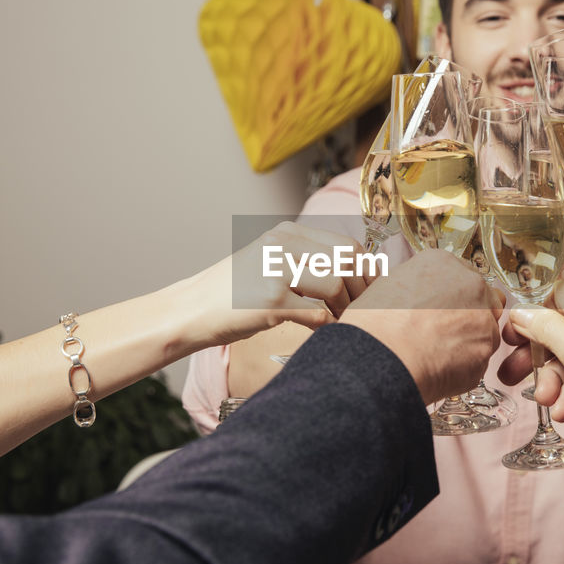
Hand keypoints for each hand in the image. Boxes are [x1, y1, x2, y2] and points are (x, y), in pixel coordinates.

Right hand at [194, 222, 375, 346]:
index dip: (367, 271)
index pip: (347, 245)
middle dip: (362, 289)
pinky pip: (317, 314)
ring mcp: (276, 270)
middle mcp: (283, 244)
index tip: (373, 292)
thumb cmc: (233, 292)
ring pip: (335, 285)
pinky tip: (319, 331)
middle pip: (348, 260)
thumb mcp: (270, 260)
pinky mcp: (270, 300)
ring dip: (344, 309)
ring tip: (340, 322)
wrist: (191, 310)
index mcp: (287, 232)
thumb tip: (355, 275)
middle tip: (363, 310)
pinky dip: (326, 326)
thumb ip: (306, 260)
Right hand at [340, 250, 504, 402]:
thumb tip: (418, 301)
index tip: (439, 313)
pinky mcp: (487, 347)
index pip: (459, 277)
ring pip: (483, 331)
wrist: (382, 357)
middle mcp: (469, 283)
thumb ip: (416, 288)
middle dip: (466, 318)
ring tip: (436, 356)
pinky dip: (465, 367)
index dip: (450, 298)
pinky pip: (480, 358)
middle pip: (480, 299)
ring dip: (467, 343)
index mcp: (442, 262)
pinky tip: (441, 369)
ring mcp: (482, 315)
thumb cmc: (375, 326)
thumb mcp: (388, 288)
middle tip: (440, 336)